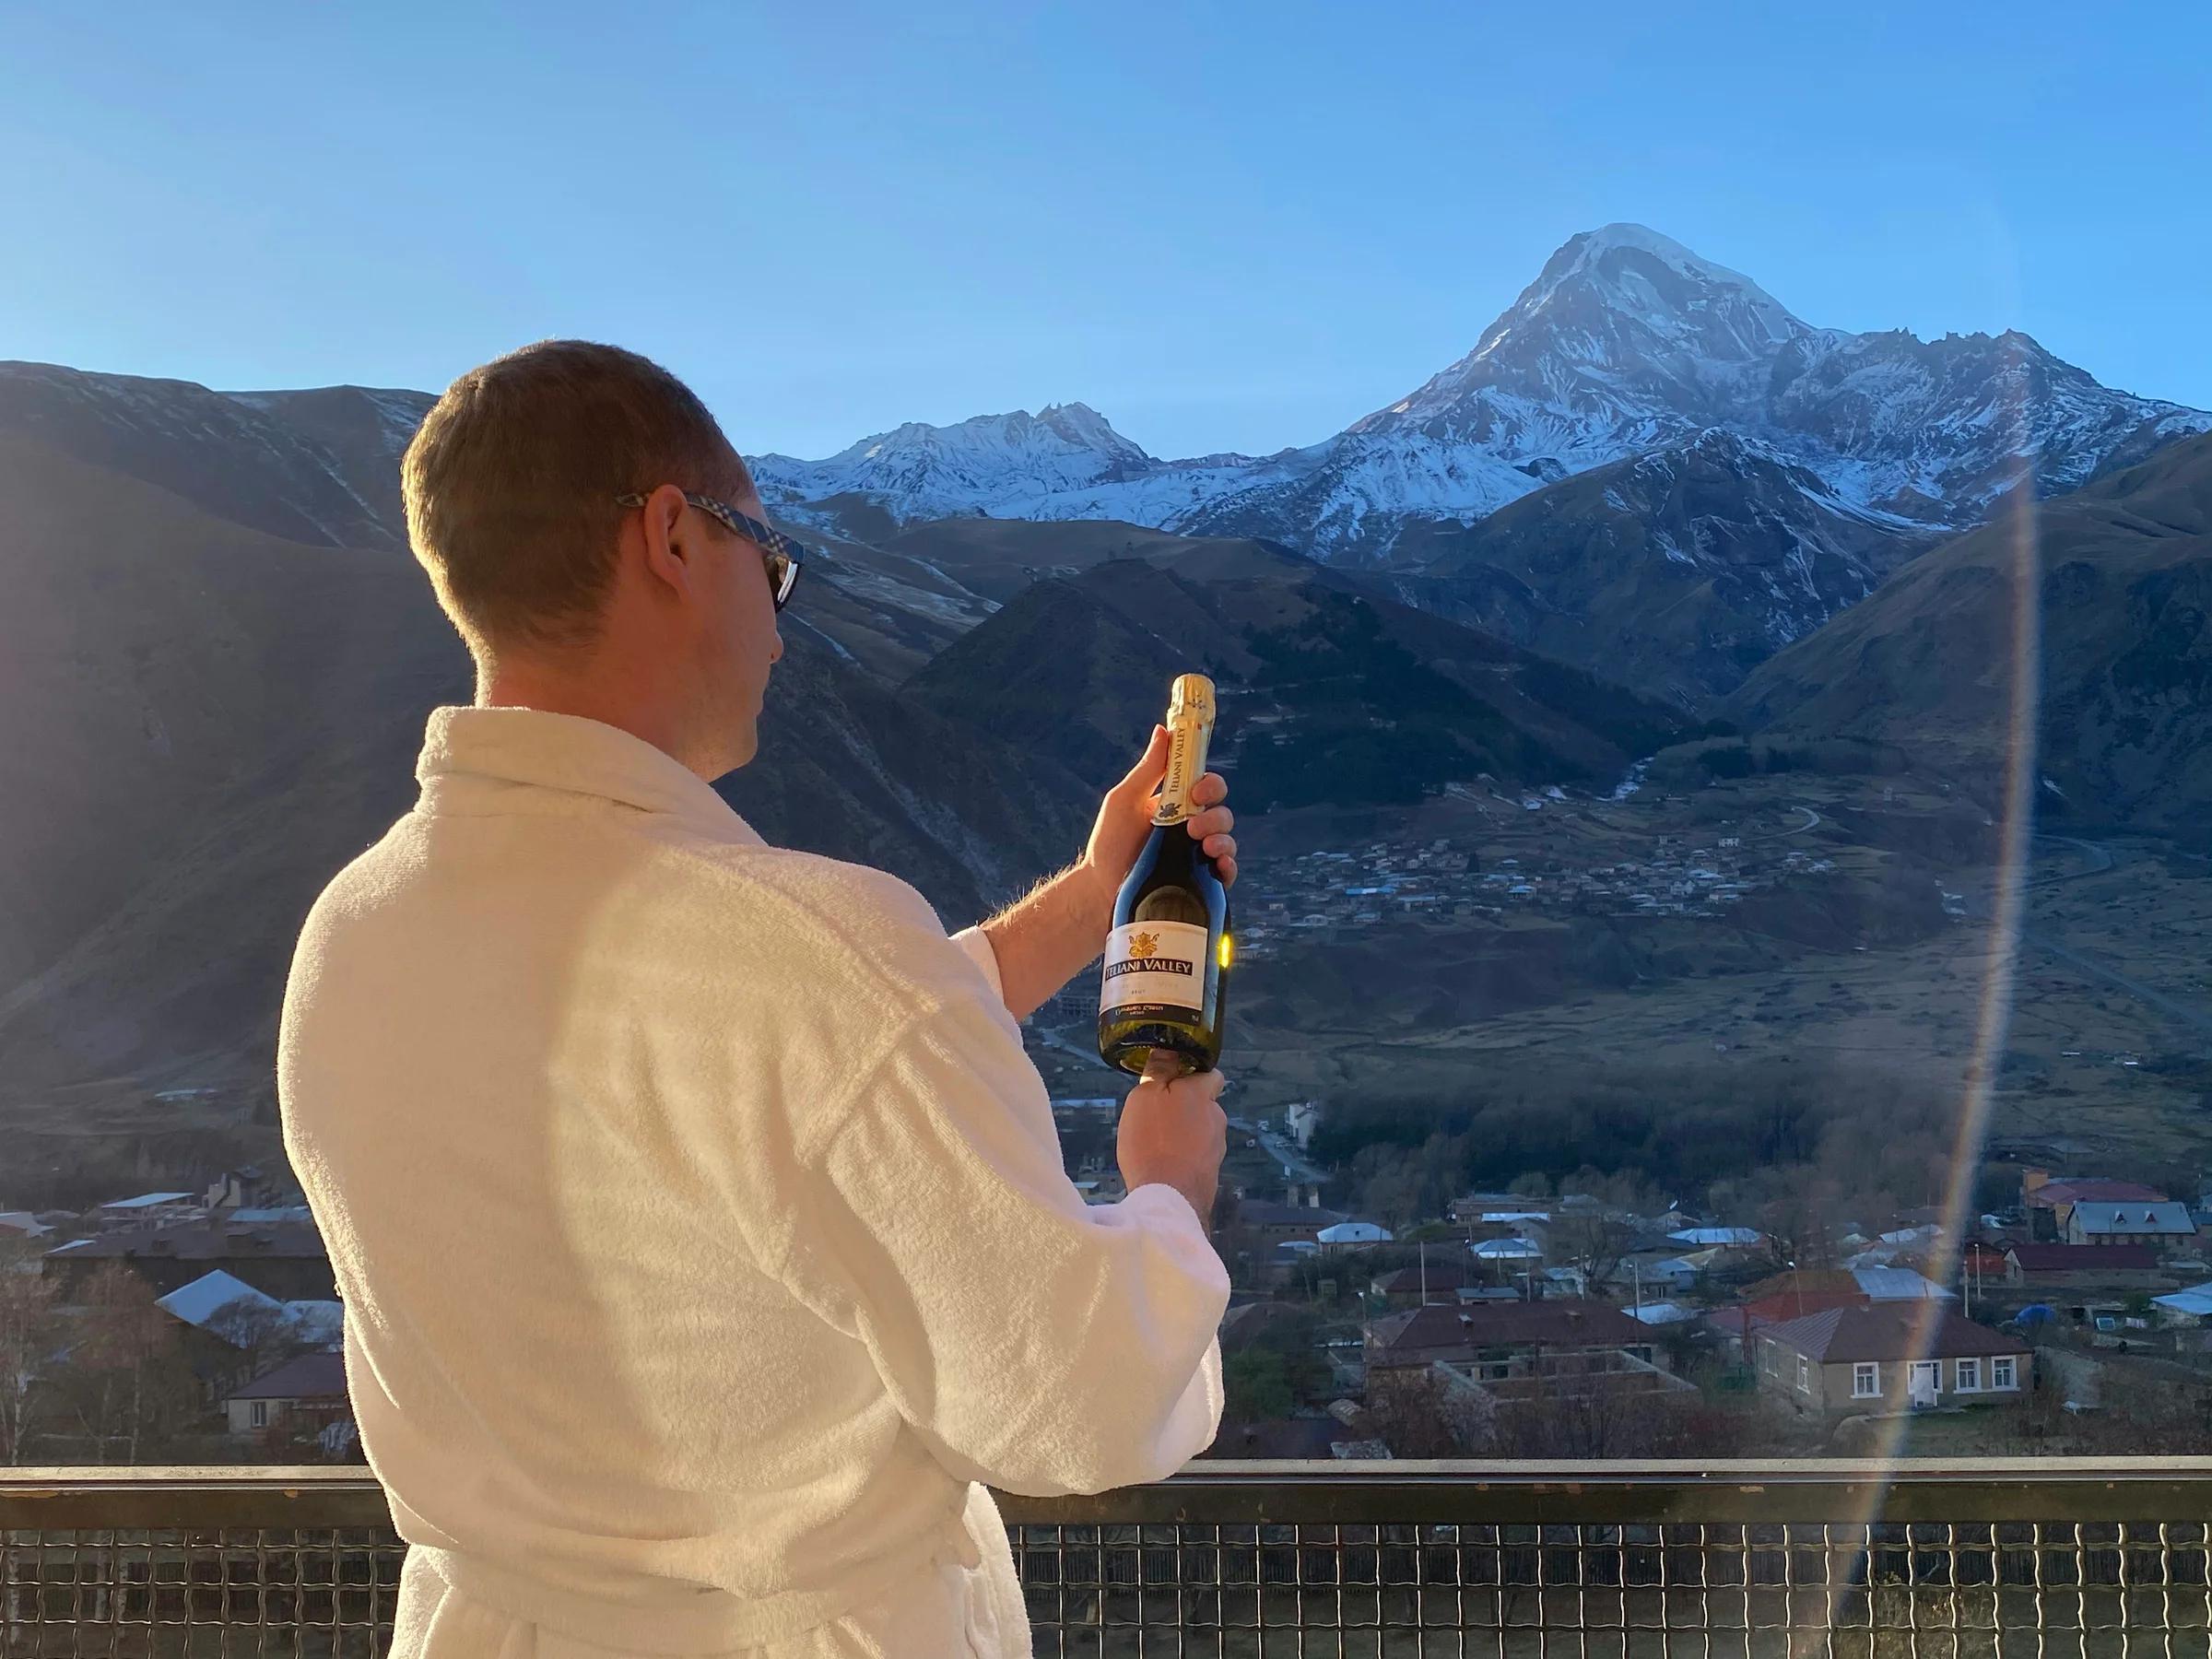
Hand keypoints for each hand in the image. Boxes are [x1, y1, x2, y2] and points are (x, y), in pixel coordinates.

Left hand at [1081, 725, 1238, 915]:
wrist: (1100, 891)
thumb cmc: (1108, 843)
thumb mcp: (1124, 800)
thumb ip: (1147, 769)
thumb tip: (1164, 730)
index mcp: (1176, 806)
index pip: (1207, 787)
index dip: (1210, 784)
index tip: (1196, 791)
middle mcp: (1190, 830)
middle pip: (1222, 812)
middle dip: (1215, 815)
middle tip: (1193, 826)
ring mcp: (1196, 857)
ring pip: (1227, 840)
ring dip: (1223, 839)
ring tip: (1203, 846)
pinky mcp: (1199, 883)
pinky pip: (1226, 872)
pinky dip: (1229, 866)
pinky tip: (1219, 865)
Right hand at [1117, 1052, 1228, 1226]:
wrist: (1169, 1198)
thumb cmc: (1152, 1141)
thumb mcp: (1144, 1097)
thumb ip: (1159, 1072)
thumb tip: (1169, 1049)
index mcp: (1203, 1094)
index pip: (1211, 1074)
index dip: (1194, 1075)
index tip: (1173, 1082)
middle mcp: (1217, 1117)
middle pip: (1204, 1105)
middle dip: (1186, 1108)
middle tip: (1156, 1117)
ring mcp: (1218, 1148)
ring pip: (1201, 1132)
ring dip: (1185, 1134)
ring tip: (1157, 1145)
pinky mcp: (1212, 1173)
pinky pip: (1197, 1157)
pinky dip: (1185, 1157)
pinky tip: (1165, 1166)